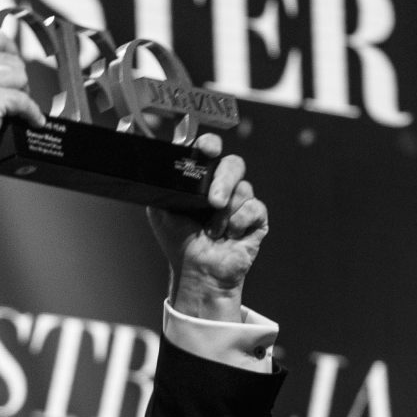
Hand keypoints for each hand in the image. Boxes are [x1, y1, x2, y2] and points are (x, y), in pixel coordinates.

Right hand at [0, 19, 44, 171]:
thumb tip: (12, 59)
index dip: (12, 52)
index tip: (14, 70)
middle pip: (15, 61)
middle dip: (18, 82)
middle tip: (11, 101)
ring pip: (21, 77)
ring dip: (22, 96)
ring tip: (10, 111)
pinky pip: (23, 101)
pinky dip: (31, 113)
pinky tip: (33, 121)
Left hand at [149, 134, 267, 320]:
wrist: (197, 271)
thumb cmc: (179, 241)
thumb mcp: (161, 209)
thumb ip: (165, 183)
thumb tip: (166, 163)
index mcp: (200, 180)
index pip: (209, 151)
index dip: (210, 145)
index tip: (207, 150)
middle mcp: (222, 186)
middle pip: (233, 164)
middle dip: (224, 181)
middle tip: (214, 202)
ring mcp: (240, 202)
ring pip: (244, 188)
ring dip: (225, 214)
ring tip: (213, 232)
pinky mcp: (256, 218)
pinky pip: (255, 208)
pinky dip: (239, 223)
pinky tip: (229, 236)